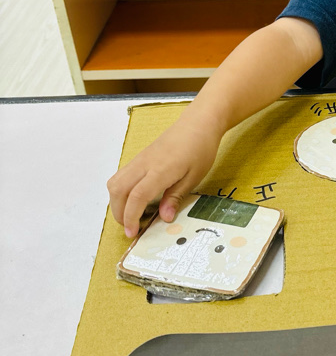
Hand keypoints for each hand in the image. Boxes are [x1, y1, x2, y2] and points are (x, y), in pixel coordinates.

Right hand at [107, 117, 221, 238]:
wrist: (198, 122)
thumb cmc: (201, 148)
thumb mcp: (194, 177)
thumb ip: (175, 197)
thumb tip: (164, 218)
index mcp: (160, 170)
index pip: (136, 196)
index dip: (131, 217)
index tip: (132, 233)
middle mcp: (144, 164)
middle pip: (117, 190)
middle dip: (119, 213)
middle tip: (131, 227)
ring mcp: (139, 159)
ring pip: (115, 182)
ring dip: (117, 202)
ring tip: (131, 215)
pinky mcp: (140, 158)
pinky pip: (122, 175)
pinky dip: (121, 191)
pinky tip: (135, 199)